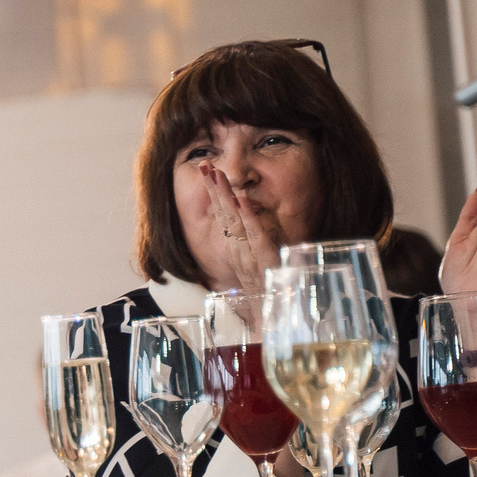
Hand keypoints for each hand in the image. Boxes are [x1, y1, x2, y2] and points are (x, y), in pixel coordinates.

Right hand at [202, 163, 286, 290]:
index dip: (215, 193)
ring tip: (217, 175)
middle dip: (214, 188)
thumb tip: (245, 224)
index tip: (208, 171)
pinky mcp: (264, 257)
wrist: (271, 311)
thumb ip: (249, 244)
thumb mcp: (254, 263)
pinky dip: (247, 216)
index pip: (222, 214)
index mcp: (235, 246)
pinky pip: (254, 234)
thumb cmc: (265, 287)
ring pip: (234, 220)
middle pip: (223, 213)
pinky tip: (240, 199)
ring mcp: (248, 252)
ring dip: (225, 195)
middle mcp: (237, 247)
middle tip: (205, 165)